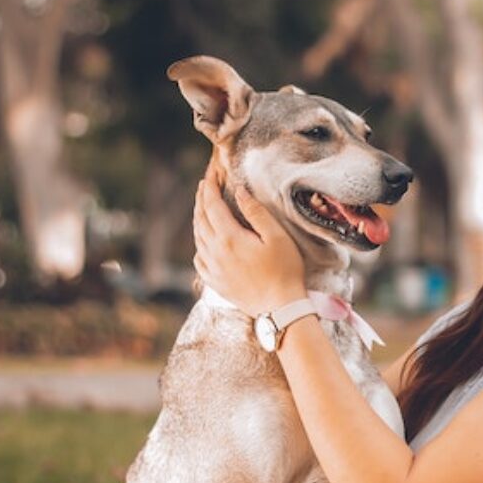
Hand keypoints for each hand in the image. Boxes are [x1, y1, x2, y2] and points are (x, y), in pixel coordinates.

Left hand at [193, 168, 306, 315]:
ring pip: (197, 238)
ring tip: (203, 206)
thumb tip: (238, 191)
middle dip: (201, 198)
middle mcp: (215, 252)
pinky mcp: (216, 283)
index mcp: (229, 238)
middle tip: (204, 184)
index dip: (209, 187)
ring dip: (198, 218)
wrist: (280, 309)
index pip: (212, 205)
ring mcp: (213, 269)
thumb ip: (255, 212)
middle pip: (200, 219)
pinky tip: (204, 242)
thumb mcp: (276, 236)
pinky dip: (199, 244)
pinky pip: (199, 259)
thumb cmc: (284, 270)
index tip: (211, 173)